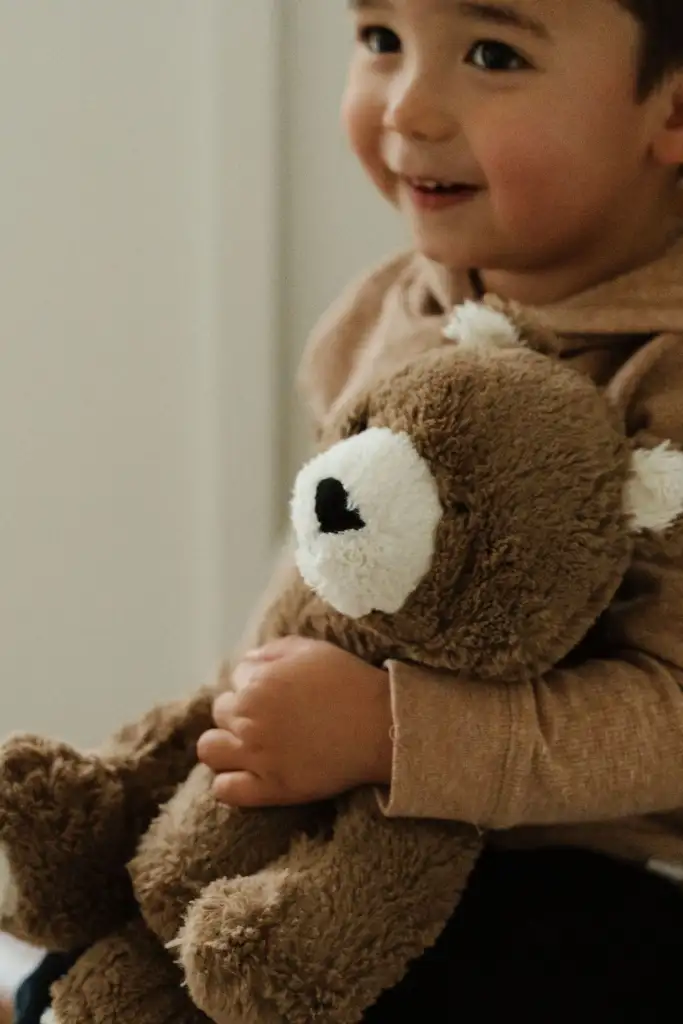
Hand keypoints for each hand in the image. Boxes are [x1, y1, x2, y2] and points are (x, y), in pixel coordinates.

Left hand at [197, 636, 393, 806]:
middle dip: (240, 709)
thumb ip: (271, 651)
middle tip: (269, 715)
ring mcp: (257, 758)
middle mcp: (248, 721)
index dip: (256, 681)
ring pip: (210, 750)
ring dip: (224, 742)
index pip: (235, 678)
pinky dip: (229, 781)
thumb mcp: (311, 650)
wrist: (381, 727)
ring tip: (248, 744)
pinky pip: (224, 790)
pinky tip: (248, 772)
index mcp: (256, 685)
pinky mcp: (270, 789)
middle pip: (220, 712)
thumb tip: (247, 661)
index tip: (279, 690)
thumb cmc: (349, 682)